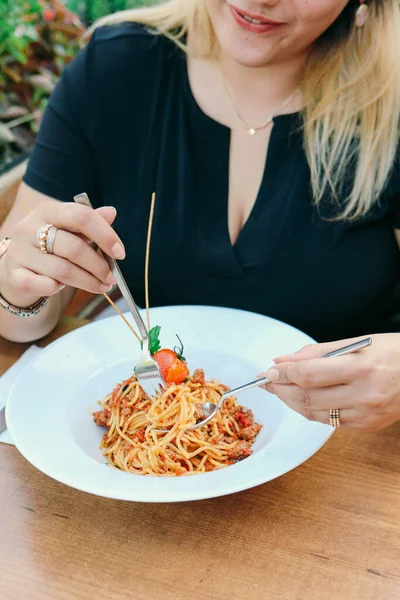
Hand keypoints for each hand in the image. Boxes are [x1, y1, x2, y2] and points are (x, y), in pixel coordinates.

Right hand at [0, 201, 124, 307]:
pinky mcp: (15, 275)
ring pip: (63, 271)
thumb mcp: (67, 229)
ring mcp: (20, 252)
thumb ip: (89, 222)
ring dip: (88, 282)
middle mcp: (29, 228)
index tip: (120, 253)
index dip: (105, 235)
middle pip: (74, 248)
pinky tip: (64, 287)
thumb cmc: (48, 246)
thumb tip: (111, 212)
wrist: (15, 265)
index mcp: (47, 211)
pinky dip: (59, 288)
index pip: (81, 216)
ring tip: (101, 286)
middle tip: (111, 278)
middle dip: (99, 266)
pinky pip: (45, 285)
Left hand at [262, 334, 399, 431]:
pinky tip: (303, 399)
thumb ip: (316, 353)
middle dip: (281, 389)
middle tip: (268, 381)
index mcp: (361, 368)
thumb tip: (283, 361)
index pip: (309, 375)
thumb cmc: (392, 352)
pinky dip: (311, 410)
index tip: (269, 370)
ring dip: (291, 402)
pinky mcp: (367, 426)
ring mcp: (366, 414)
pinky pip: (329, 422)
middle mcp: (364, 395)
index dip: (283, 374)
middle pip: (307, 397)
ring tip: (280, 389)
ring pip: (314, 414)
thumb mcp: (355, 343)